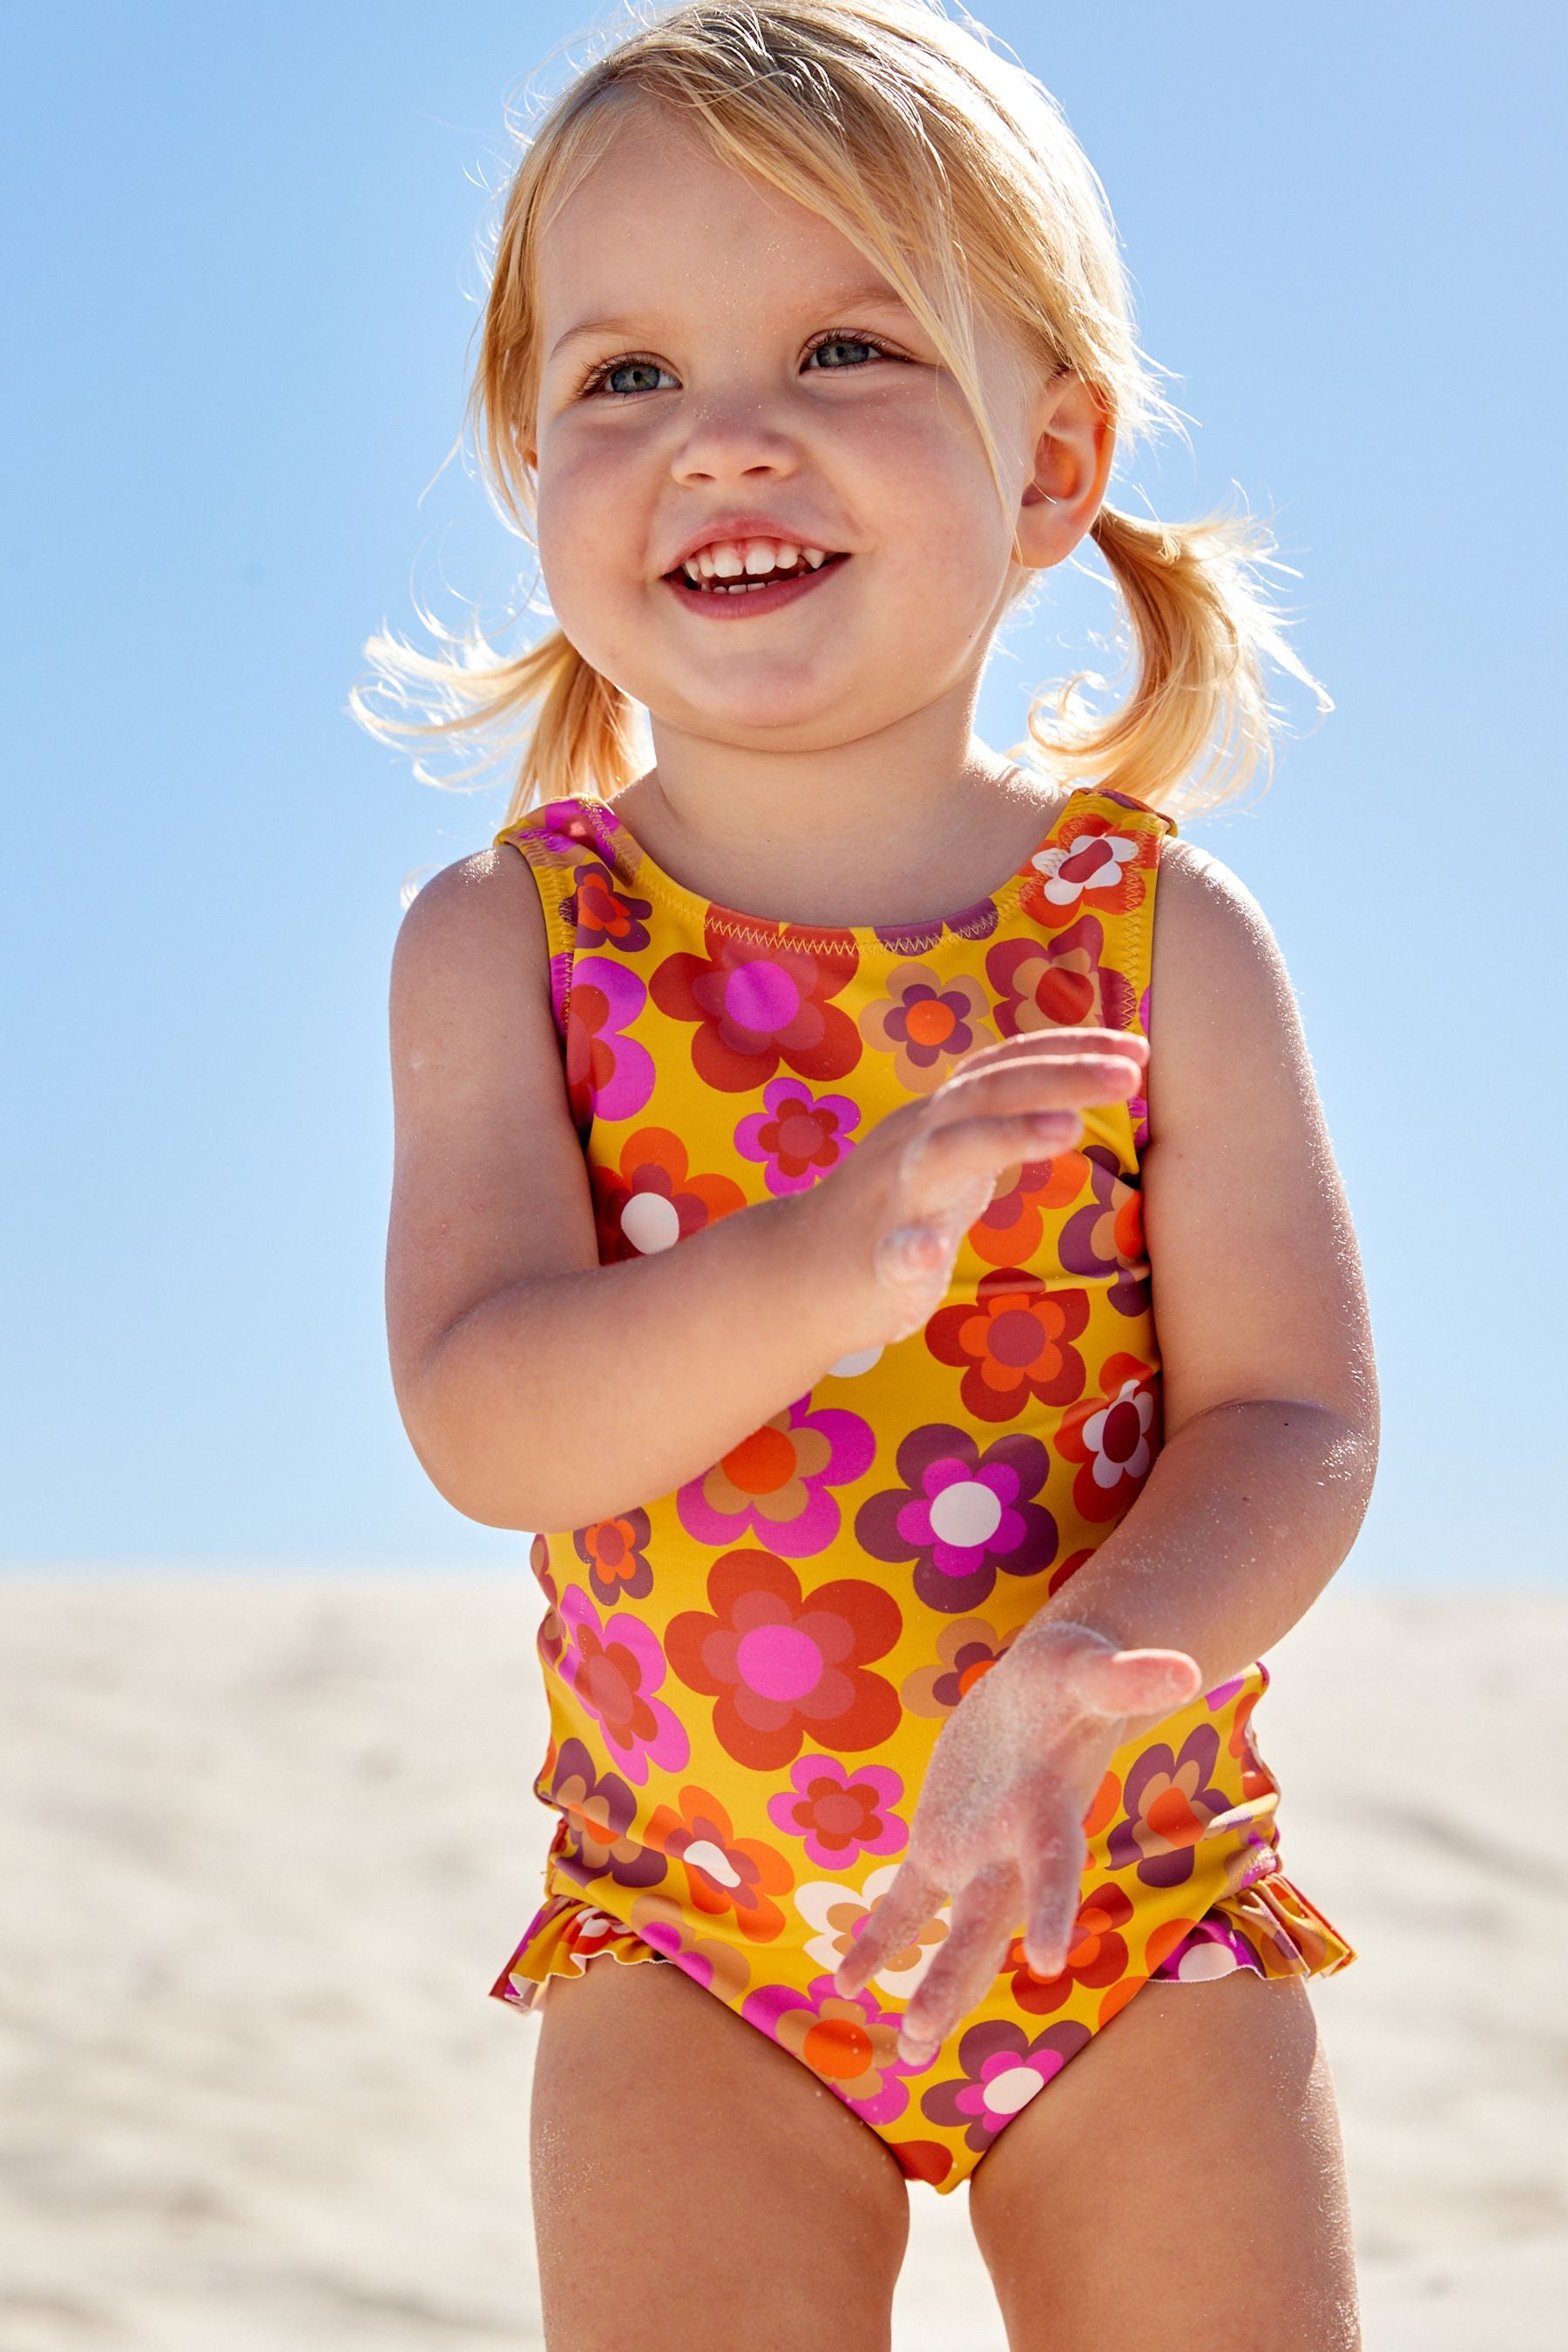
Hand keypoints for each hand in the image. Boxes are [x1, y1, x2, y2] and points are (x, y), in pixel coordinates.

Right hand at [802, 1029, 1149, 1350]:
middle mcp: (917, 1141)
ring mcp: (893, 1198)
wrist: (799, 1272)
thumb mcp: (953, 1149)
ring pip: (945, 1152)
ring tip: (1068, 1128)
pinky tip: (926, 1256)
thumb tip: (1074, 1088)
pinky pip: (891, 1253)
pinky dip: (909, 1251)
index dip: (1071, 1050)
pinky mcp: (875, 1260)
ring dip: (1006, 1136)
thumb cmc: (895, 1208)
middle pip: (989, 1091)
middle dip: (1062, 1075)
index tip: (1137, 1048)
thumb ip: (1002, 1119)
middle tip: (1131, 1074)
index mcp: (942, 1115)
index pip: (1007, 1065)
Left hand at [831, 1619, 1202, 2066]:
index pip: (1054, 1869)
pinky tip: (846, 1981)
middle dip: (955, 1977)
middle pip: (985, 1924)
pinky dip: (880, 1937)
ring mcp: (978, 1854)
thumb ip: (1131, 1677)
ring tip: (910, 2051)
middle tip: (922, 2037)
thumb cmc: (1078, 1676)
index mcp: (1052, 1813)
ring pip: (952, 1931)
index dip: (1049, 1908)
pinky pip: (907, 1901)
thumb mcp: (1094, 1668)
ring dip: (934, 1986)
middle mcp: (1016, 1851)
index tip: (1045, 1960)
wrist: (1057, 1688)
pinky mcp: (942, 1844)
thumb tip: (1187, 1669)